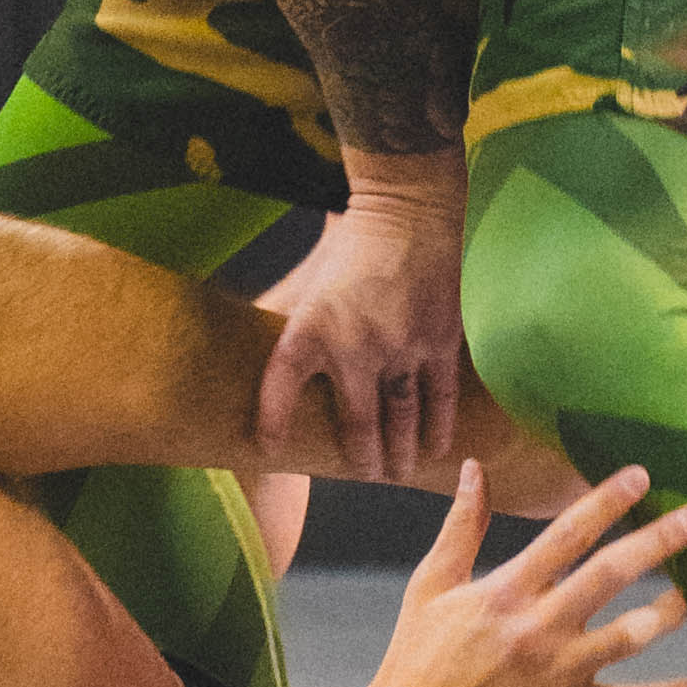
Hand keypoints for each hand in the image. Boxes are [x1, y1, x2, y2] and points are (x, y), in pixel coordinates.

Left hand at [252, 175, 467, 477]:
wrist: (409, 212)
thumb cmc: (353, 249)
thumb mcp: (309, 284)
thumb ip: (285, 314)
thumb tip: (246, 336)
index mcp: (311, 328)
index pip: (280, 385)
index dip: (272, 418)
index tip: (269, 447)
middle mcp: (354, 346)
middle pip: (357, 422)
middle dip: (363, 457)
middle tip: (366, 474)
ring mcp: (400, 347)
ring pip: (402, 417)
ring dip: (401, 450)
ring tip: (398, 472)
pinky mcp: (438, 341)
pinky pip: (440, 396)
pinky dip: (439, 426)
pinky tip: (437, 447)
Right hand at [360, 463, 686, 686]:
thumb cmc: (414, 659)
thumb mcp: (430, 586)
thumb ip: (461, 527)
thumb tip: (473, 468)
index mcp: (504, 591)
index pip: (566, 534)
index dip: (606, 501)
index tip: (641, 475)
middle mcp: (537, 629)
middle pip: (610, 575)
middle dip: (659, 541)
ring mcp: (556, 675)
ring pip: (631, 637)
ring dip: (669, 611)